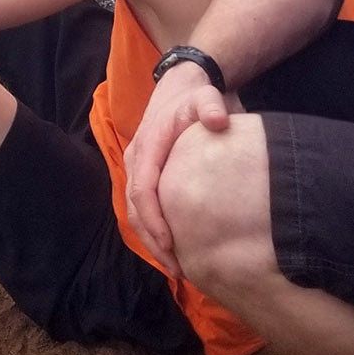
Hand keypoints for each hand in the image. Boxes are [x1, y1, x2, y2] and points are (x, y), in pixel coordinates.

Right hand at [124, 60, 233, 275]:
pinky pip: (145, 208)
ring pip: (137, 213)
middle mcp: (136, 159)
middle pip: (136, 209)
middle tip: (178, 269)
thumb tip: (218, 121)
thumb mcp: (205, 95)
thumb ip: (211, 104)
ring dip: (153, 241)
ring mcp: (139, 168)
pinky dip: (156, 230)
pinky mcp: (146, 174)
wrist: (182, 85)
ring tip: (177, 268)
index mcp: (147, 145)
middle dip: (153, 241)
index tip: (170, 243)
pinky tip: (176, 249)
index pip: (142, 189)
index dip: (154, 219)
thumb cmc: (195, 95)